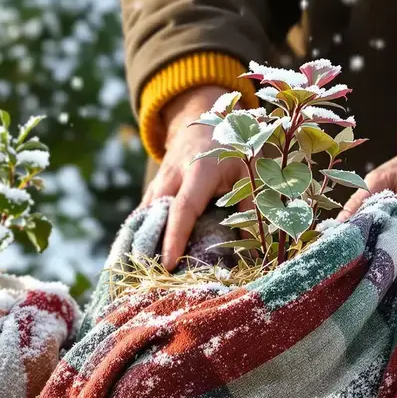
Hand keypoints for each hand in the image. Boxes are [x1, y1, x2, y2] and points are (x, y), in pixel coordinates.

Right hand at [142, 85, 249, 269]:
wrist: (202, 117)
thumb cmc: (232, 147)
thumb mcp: (249, 171)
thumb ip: (252, 206)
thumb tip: (257, 248)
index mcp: (200, 170)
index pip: (184, 208)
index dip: (175, 237)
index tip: (169, 263)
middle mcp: (174, 175)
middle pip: (157, 215)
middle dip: (152, 247)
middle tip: (151, 280)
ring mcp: (159, 180)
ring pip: (146, 216)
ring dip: (143, 243)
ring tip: (141, 276)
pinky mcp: (153, 188)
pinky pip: (144, 214)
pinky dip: (142, 236)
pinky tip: (139, 260)